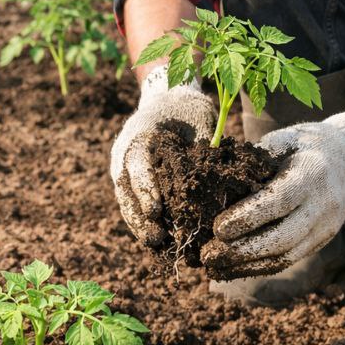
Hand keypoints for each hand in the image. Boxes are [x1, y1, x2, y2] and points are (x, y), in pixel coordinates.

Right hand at [111, 66, 215, 247]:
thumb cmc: (187, 107)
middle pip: (125, 191)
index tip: (155, 212)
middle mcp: (124, 155)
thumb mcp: (198, 117)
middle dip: (138, 217)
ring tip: (156, 245)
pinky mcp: (131, 182)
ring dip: (139, 225)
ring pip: (126, 202)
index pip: (136, 166)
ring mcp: (124, 170)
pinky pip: (134, 205)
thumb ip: (203, 145)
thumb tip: (220, 175)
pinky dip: (144, 222)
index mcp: (138, 136)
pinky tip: (159, 241)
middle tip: (155, 238)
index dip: (145, 190)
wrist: (169, 99)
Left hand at [202, 106, 344, 277]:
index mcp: (311, 173)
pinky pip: (289, 260)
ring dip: (246, 266)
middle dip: (242, 250)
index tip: (217, 229)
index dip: (248, 217)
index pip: (279, 201)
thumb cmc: (303, 147)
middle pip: (283, 237)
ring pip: (285, 257)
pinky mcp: (321, 242)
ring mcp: (325, 228)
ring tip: (214, 267)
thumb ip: (254, 160)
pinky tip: (232, 269)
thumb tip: (215, 183)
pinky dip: (258, 268)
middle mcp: (323, 205)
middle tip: (208, 254)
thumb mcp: (282, 141)